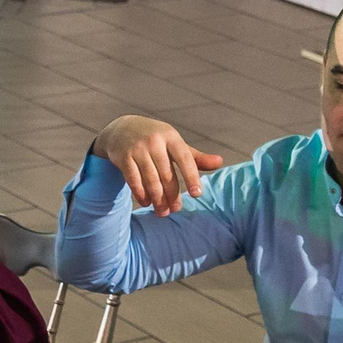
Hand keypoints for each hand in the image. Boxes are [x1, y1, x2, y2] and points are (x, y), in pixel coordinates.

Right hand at [96, 114, 224, 216]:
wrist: (122, 129)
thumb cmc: (156, 140)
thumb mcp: (175, 144)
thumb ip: (195, 157)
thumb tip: (220, 163)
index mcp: (171, 136)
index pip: (185, 158)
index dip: (192, 177)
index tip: (197, 194)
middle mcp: (154, 141)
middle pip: (166, 173)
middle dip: (172, 195)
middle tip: (175, 209)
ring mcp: (137, 149)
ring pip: (150, 179)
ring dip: (157, 199)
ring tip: (162, 212)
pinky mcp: (123, 157)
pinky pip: (133, 180)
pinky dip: (141, 194)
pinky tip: (146, 203)